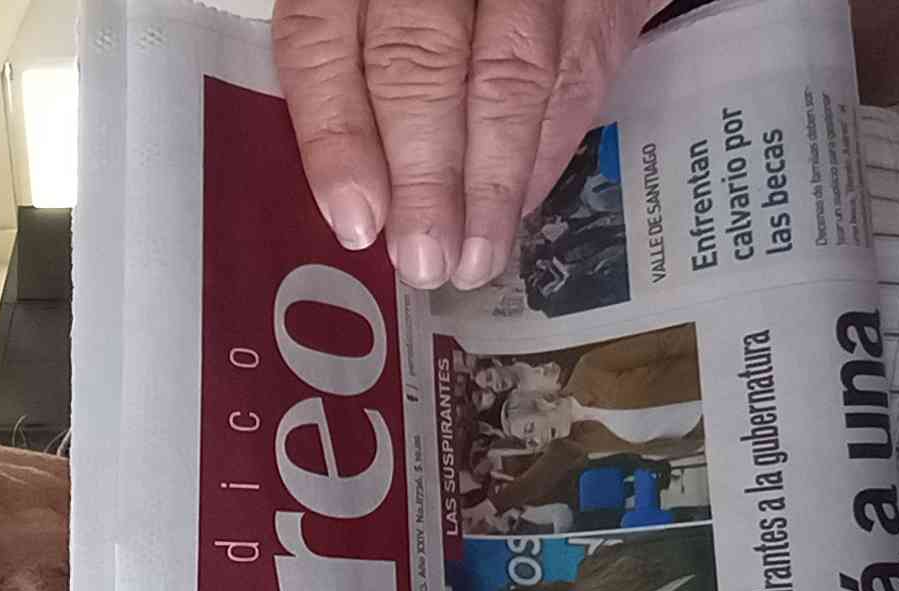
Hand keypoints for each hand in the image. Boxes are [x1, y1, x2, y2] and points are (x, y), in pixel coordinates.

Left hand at [273, 0, 667, 288]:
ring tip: (475, 256)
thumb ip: (347, 77)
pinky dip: (547, 152)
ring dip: (491, 182)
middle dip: (423, 176)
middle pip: (420, 62)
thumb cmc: (426, 3)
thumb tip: (356, 201)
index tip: (356, 221)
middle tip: (424, 258)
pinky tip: (520, 206)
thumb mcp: (369, 15)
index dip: (337, 136)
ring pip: (510, 77)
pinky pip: (576, 75)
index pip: (322, 39)